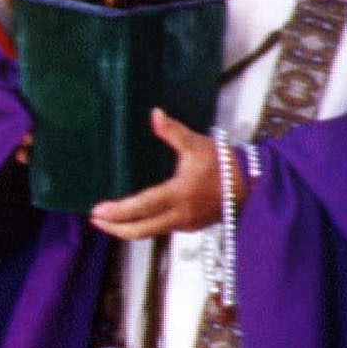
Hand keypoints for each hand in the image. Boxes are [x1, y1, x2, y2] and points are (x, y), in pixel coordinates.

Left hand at [90, 109, 229, 240]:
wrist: (251, 184)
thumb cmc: (224, 163)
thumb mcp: (197, 144)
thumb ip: (173, 132)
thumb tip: (155, 114)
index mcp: (179, 194)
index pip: (142, 208)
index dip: (118, 212)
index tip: (97, 211)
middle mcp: (180, 214)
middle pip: (141, 230)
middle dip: (115, 228)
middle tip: (95, 219)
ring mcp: (186, 223)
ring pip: (151, 233)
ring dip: (127, 229)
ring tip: (108, 220)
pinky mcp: (191, 226)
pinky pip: (161, 230)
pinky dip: (143, 227)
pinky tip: (134, 218)